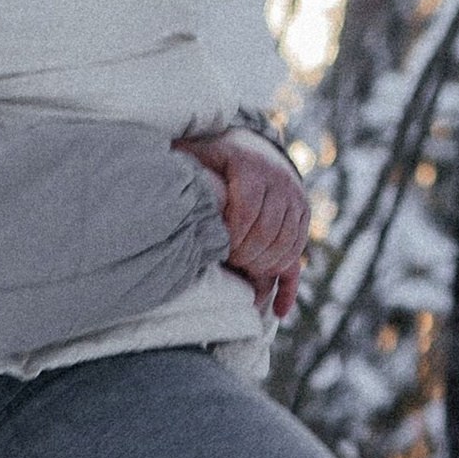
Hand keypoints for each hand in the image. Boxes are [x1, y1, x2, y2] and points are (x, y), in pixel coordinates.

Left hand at [177, 128, 308, 322]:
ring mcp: (295, 199)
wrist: (253, 148)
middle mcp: (279, 181)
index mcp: (251, 166)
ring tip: (243, 273)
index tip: (219, 251)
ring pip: (286, 243)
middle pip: (268, 231)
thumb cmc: (214, 158)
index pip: (248, 210)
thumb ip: (183, 165)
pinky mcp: (303, 215)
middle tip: (229, 264)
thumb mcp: (198, 154)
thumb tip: (155, 179)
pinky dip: (287, 282)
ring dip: (264, 266)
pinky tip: (276, 310)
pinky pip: (298, 252)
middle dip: (247, 255)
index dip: (233, 236)